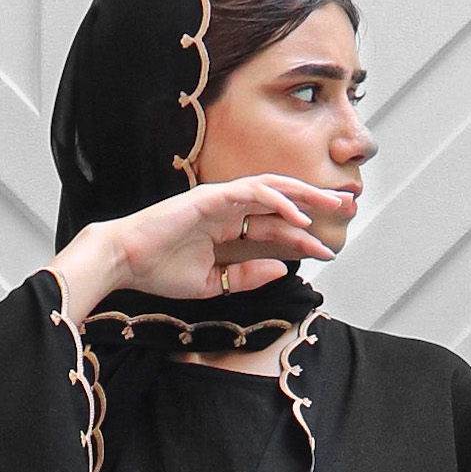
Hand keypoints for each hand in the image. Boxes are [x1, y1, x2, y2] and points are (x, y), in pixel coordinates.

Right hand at [52, 171, 356, 326]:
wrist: (123, 262)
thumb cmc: (158, 271)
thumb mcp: (212, 283)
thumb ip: (246, 276)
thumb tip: (283, 267)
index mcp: (226, 226)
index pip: (273, 226)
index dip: (302, 236)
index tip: (327, 250)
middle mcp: (226, 208)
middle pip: (280, 199)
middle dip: (314, 203)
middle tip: (347, 207)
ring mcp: (218, 199)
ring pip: (271, 188)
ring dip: (303, 195)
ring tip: (332, 204)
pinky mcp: (209, 197)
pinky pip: (250, 192)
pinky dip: (276, 200)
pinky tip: (297, 214)